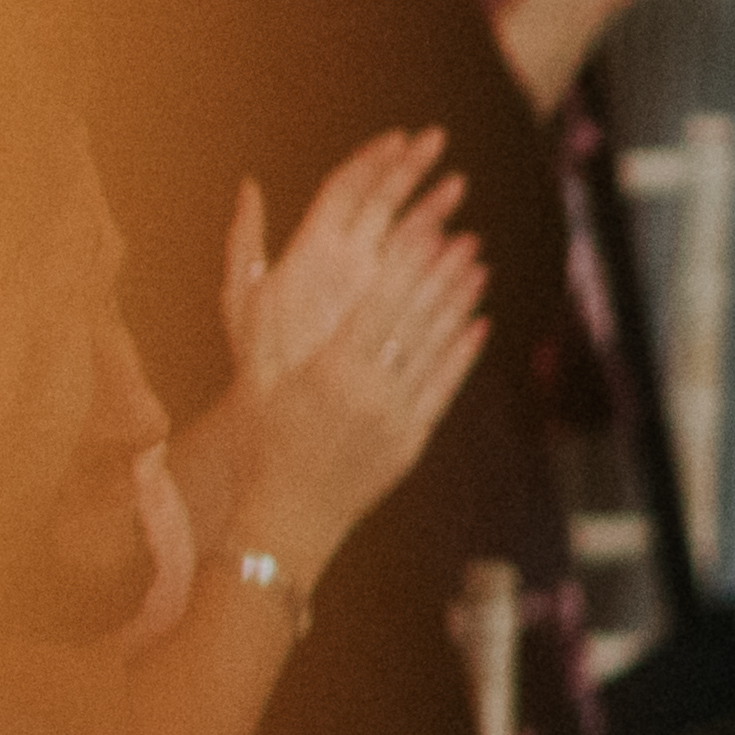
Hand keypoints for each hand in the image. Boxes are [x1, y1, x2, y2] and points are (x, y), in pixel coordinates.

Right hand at [182, 131, 486, 580]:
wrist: (288, 512)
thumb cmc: (261, 432)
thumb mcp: (255, 368)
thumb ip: (262, 304)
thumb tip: (256, 222)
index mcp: (331, 371)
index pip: (380, 303)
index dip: (408, 263)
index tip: (429, 228)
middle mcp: (371, 394)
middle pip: (416, 322)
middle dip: (443, 275)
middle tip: (467, 235)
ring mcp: (397, 421)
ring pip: (437, 352)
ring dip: (461, 306)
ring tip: (479, 266)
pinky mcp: (414, 443)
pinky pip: (445, 390)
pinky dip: (463, 355)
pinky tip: (478, 324)